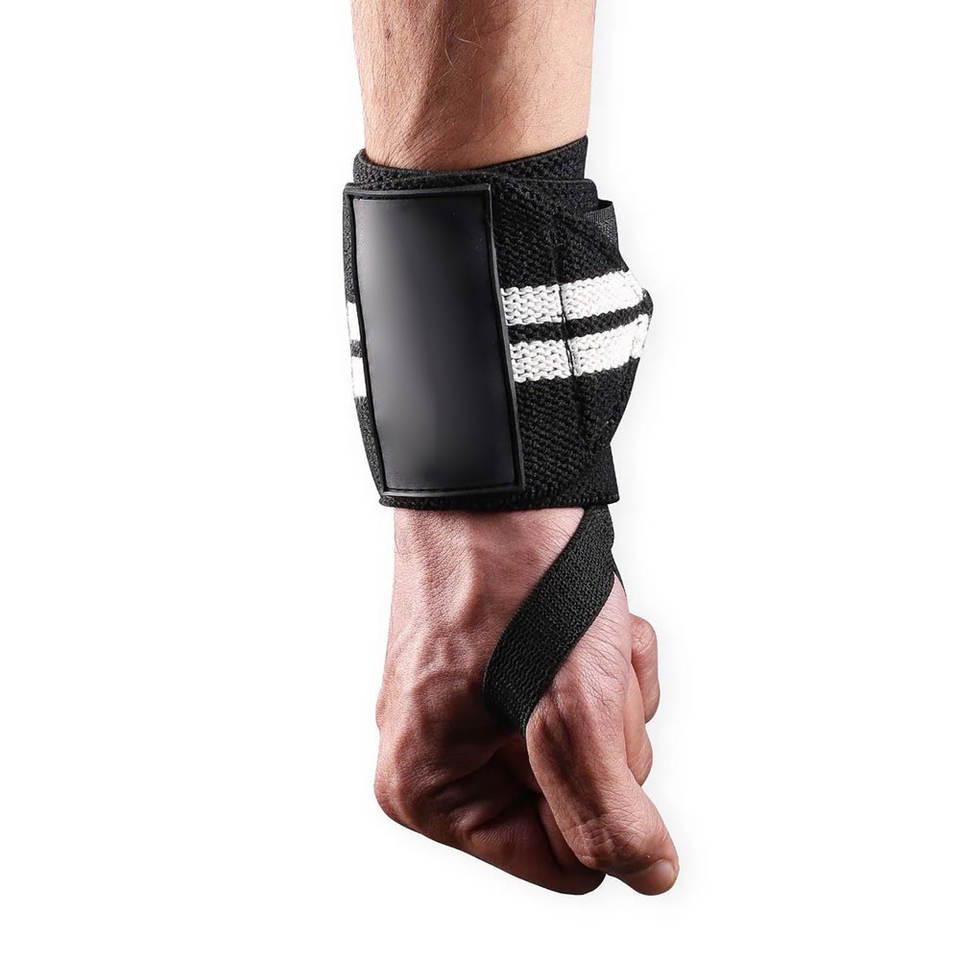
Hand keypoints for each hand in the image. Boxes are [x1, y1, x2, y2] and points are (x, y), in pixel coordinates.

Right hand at [374, 508, 677, 894]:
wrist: (497, 479)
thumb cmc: (507, 576)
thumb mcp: (567, 709)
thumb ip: (605, 810)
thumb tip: (647, 874)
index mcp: (429, 786)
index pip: (562, 862)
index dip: (605, 802)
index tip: (598, 729)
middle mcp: (441, 753)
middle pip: (582, 800)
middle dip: (607, 731)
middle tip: (584, 669)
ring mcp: (474, 708)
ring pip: (593, 745)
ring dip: (610, 689)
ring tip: (586, 634)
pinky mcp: (506, 670)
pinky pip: (584, 699)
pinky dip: (605, 661)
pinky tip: (589, 619)